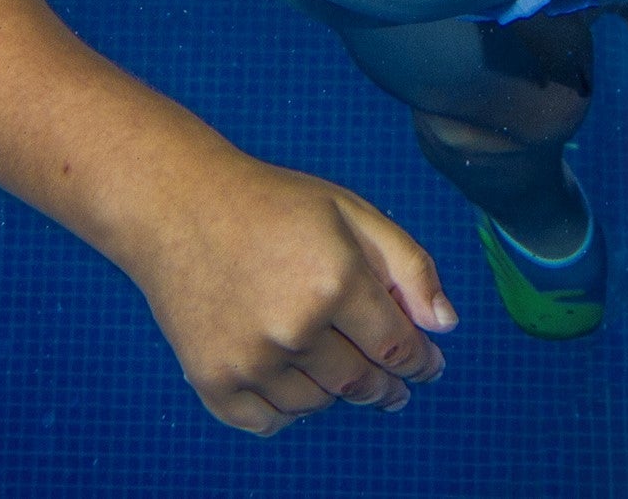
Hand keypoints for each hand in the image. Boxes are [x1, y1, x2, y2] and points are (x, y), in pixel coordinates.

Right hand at [126, 149, 455, 435]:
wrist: (182, 210)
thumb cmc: (274, 205)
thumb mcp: (352, 213)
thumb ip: (409, 267)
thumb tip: (445, 325)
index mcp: (336, 281)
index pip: (397, 346)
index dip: (421, 362)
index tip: (430, 366)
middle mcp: (295, 329)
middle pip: (361, 381)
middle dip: (386, 385)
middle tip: (395, 385)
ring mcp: (251, 361)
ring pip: (319, 403)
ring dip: (337, 389)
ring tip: (338, 364)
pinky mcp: (214, 382)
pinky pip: (271, 421)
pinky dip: (290, 407)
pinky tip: (295, 378)